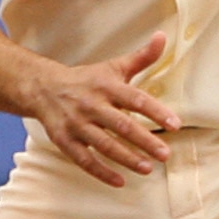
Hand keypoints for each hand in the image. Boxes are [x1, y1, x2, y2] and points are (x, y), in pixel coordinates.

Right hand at [26, 31, 182, 185]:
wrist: (42, 87)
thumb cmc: (87, 79)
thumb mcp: (113, 67)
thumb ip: (142, 57)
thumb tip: (163, 36)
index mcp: (106, 86)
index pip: (135, 99)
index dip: (156, 112)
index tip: (176, 124)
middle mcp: (91, 104)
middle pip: (121, 125)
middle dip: (145, 141)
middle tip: (166, 154)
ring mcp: (76, 124)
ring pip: (103, 144)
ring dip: (126, 158)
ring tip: (148, 168)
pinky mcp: (64, 140)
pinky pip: (83, 160)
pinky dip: (101, 172)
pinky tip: (120, 181)